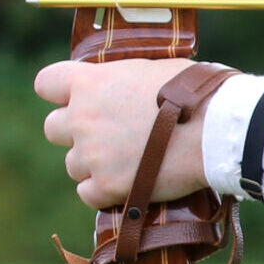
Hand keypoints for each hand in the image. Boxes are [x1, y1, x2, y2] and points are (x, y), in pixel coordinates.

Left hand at [35, 57, 215, 208]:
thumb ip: (121, 80)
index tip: (76, 99)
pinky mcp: (107, 187)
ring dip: (93, 163)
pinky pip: (87, 193)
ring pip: (72, 164)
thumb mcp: (151, 70)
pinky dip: (103, 191)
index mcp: (90, 82)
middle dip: (75, 132)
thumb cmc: (195, 93)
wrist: (218, 130)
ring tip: (128, 160)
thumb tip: (120, 87)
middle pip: (53, 128)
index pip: (45, 83)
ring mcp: (92, 155)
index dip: (60, 93)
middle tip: (107, 134)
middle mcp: (82, 118)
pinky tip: (127, 182)